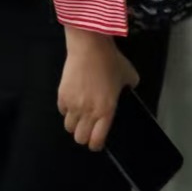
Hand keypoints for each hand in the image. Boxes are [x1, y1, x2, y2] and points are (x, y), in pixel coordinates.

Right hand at [58, 27, 139, 150]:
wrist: (89, 46)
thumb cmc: (111, 61)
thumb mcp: (128, 76)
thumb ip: (130, 88)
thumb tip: (129, 92)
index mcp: (106, 111)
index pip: (96, 141)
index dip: (97, 145)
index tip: (98, 141)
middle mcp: (88, 112)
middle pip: (80, 138)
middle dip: (84, 135)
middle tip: (88, 127)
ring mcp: (73, 105)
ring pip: (69, 127)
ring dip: (75, 123)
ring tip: (80, 113)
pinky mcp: (61, 96)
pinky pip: (62, 111)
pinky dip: (67, 110)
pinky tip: (73, 100)